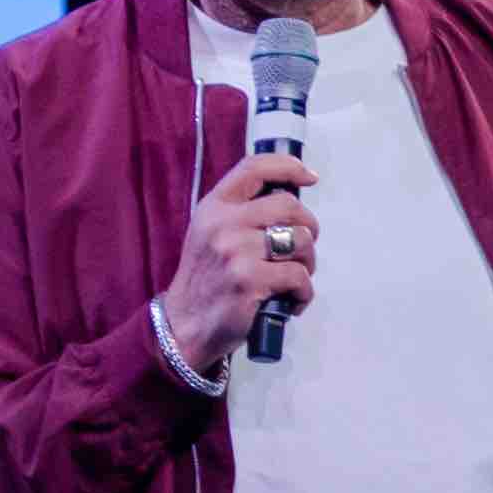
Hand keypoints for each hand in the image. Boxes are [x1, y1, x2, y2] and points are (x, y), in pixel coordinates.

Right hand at [153, 145, 318, 378]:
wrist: (184, 326)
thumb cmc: (206, 280)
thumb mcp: (210, 234)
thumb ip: (241, 213)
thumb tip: (289, 201)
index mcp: (214, 207)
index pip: (255, 168)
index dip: (289, 167)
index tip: (309, 177)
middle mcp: (223, 224)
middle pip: (289, 206)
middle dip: (308, 227)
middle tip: (303, 248)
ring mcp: (235, 252)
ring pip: (300, 240)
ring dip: (308, 262)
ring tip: (294, 278)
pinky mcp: (250, 281)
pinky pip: (299, 276)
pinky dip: (304, 292)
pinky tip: (291, 301)